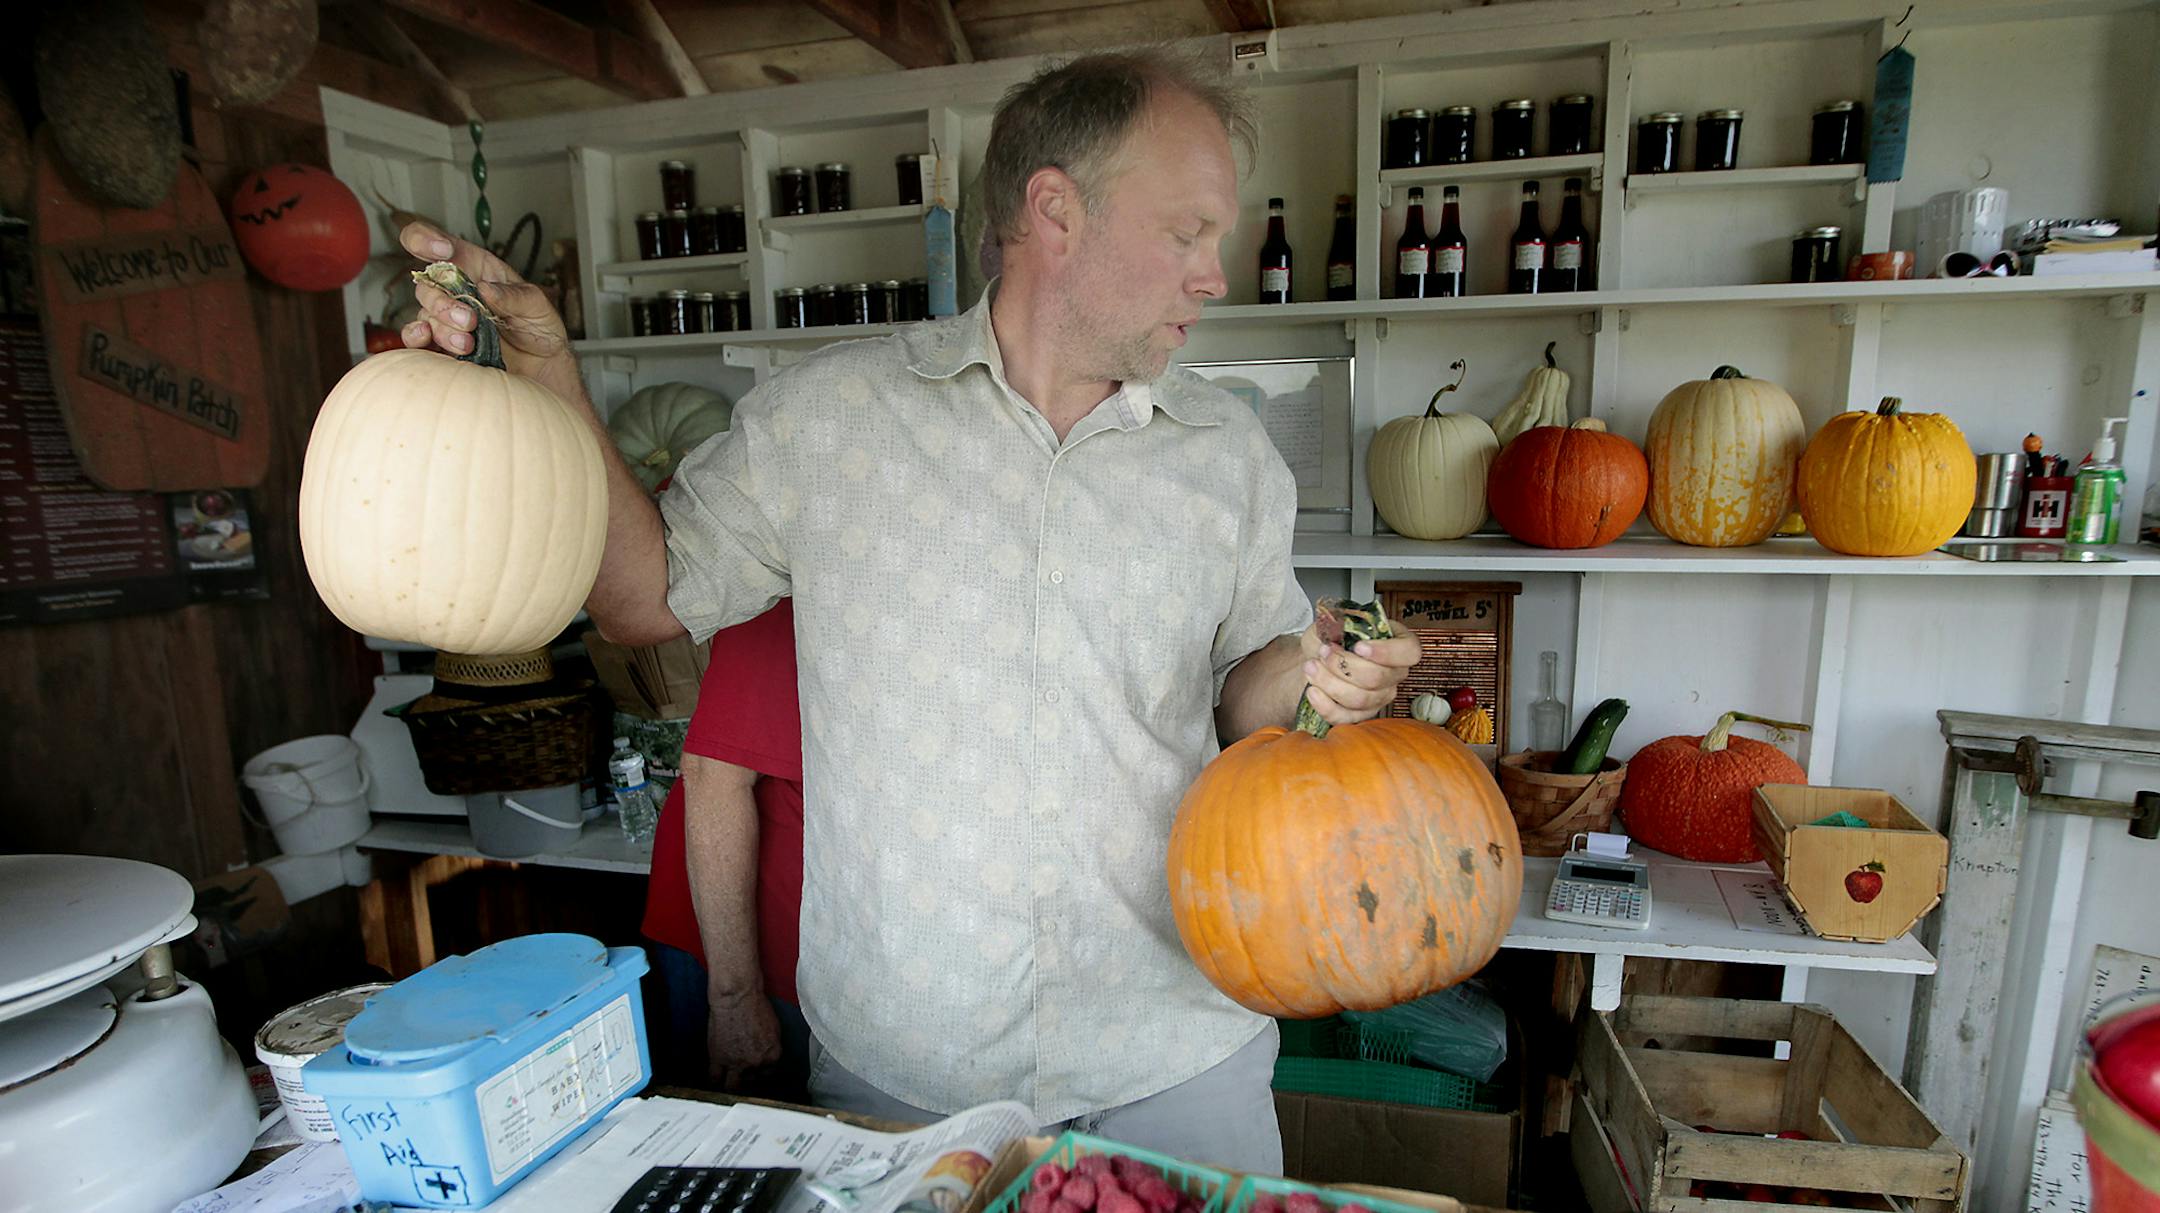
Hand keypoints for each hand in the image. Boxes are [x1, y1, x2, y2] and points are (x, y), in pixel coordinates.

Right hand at [397, 221, 568, 375]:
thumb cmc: (538, 327)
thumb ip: (514, 296)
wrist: (541, 367)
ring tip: (468, 343)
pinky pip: (417, 339)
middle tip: (470, 320)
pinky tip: (431, 340)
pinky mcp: (442, 343)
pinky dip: (418, 339)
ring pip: (425, 313)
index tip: (442, 250)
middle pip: (428, 284)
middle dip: (443, 303)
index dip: (427, 238)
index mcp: (475, 268)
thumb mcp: (537, 306)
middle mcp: (455, 289)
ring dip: (442, 327)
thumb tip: (486, 288)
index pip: (439, 244)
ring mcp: (446, 317)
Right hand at [706, 986, 782, 1091]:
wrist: (736, 996)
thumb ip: (770, 1046)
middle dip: (747, 1076)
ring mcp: (736, 1063)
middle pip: (752, 1080)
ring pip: (733, 1086)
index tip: (755, 1071)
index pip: (768, 1073)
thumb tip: (765, 1052)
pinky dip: (714, 1082)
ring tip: (729, 1081)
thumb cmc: (754, 1004)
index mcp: (772, 1054)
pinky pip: (715, 1078)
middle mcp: (756, 1062)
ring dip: (732, 1084)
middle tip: (742, 1072)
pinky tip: (714, 1082)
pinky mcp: (718, 1059)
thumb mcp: (773, 1027)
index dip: (760, 1070)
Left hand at [1300, 631, 1421, 724]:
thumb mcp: (1332, 623)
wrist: (1316, 659)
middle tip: (1323, 653)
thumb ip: (1336, 626)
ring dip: (1330, 683)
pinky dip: (1325, 705)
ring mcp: (1380, 697)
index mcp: (1397, 644)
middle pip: (1378, 677)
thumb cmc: (1330, 639)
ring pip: (1361, 699)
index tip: (1358, 646)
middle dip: (1344, 665)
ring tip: (1311, 667)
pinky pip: (1346, 717)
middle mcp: (1394, 673)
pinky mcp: (1362, 714)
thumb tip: (1335, 635)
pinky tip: (1313, 691)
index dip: (1386, 652)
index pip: (1409, 652)